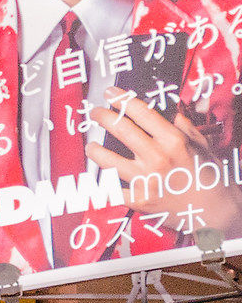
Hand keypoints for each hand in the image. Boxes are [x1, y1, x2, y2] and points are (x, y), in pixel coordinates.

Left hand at [87, 97, 241, 237]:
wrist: (211, 209)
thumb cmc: (207, 175)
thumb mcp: (200, 145)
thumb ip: (183, 127)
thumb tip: (169, 112)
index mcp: (173, 141)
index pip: (142, 113)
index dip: (123, 100)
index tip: (111, 94)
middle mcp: (157, 158)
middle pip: (121, 130)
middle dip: (104, 117)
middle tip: (96, 113)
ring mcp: (145, 180)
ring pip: (107, 161)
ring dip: (95, 151)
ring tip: (92, 146)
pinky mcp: (138, 200)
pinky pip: (111, 190)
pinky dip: (102, 185)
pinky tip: (97, 178)